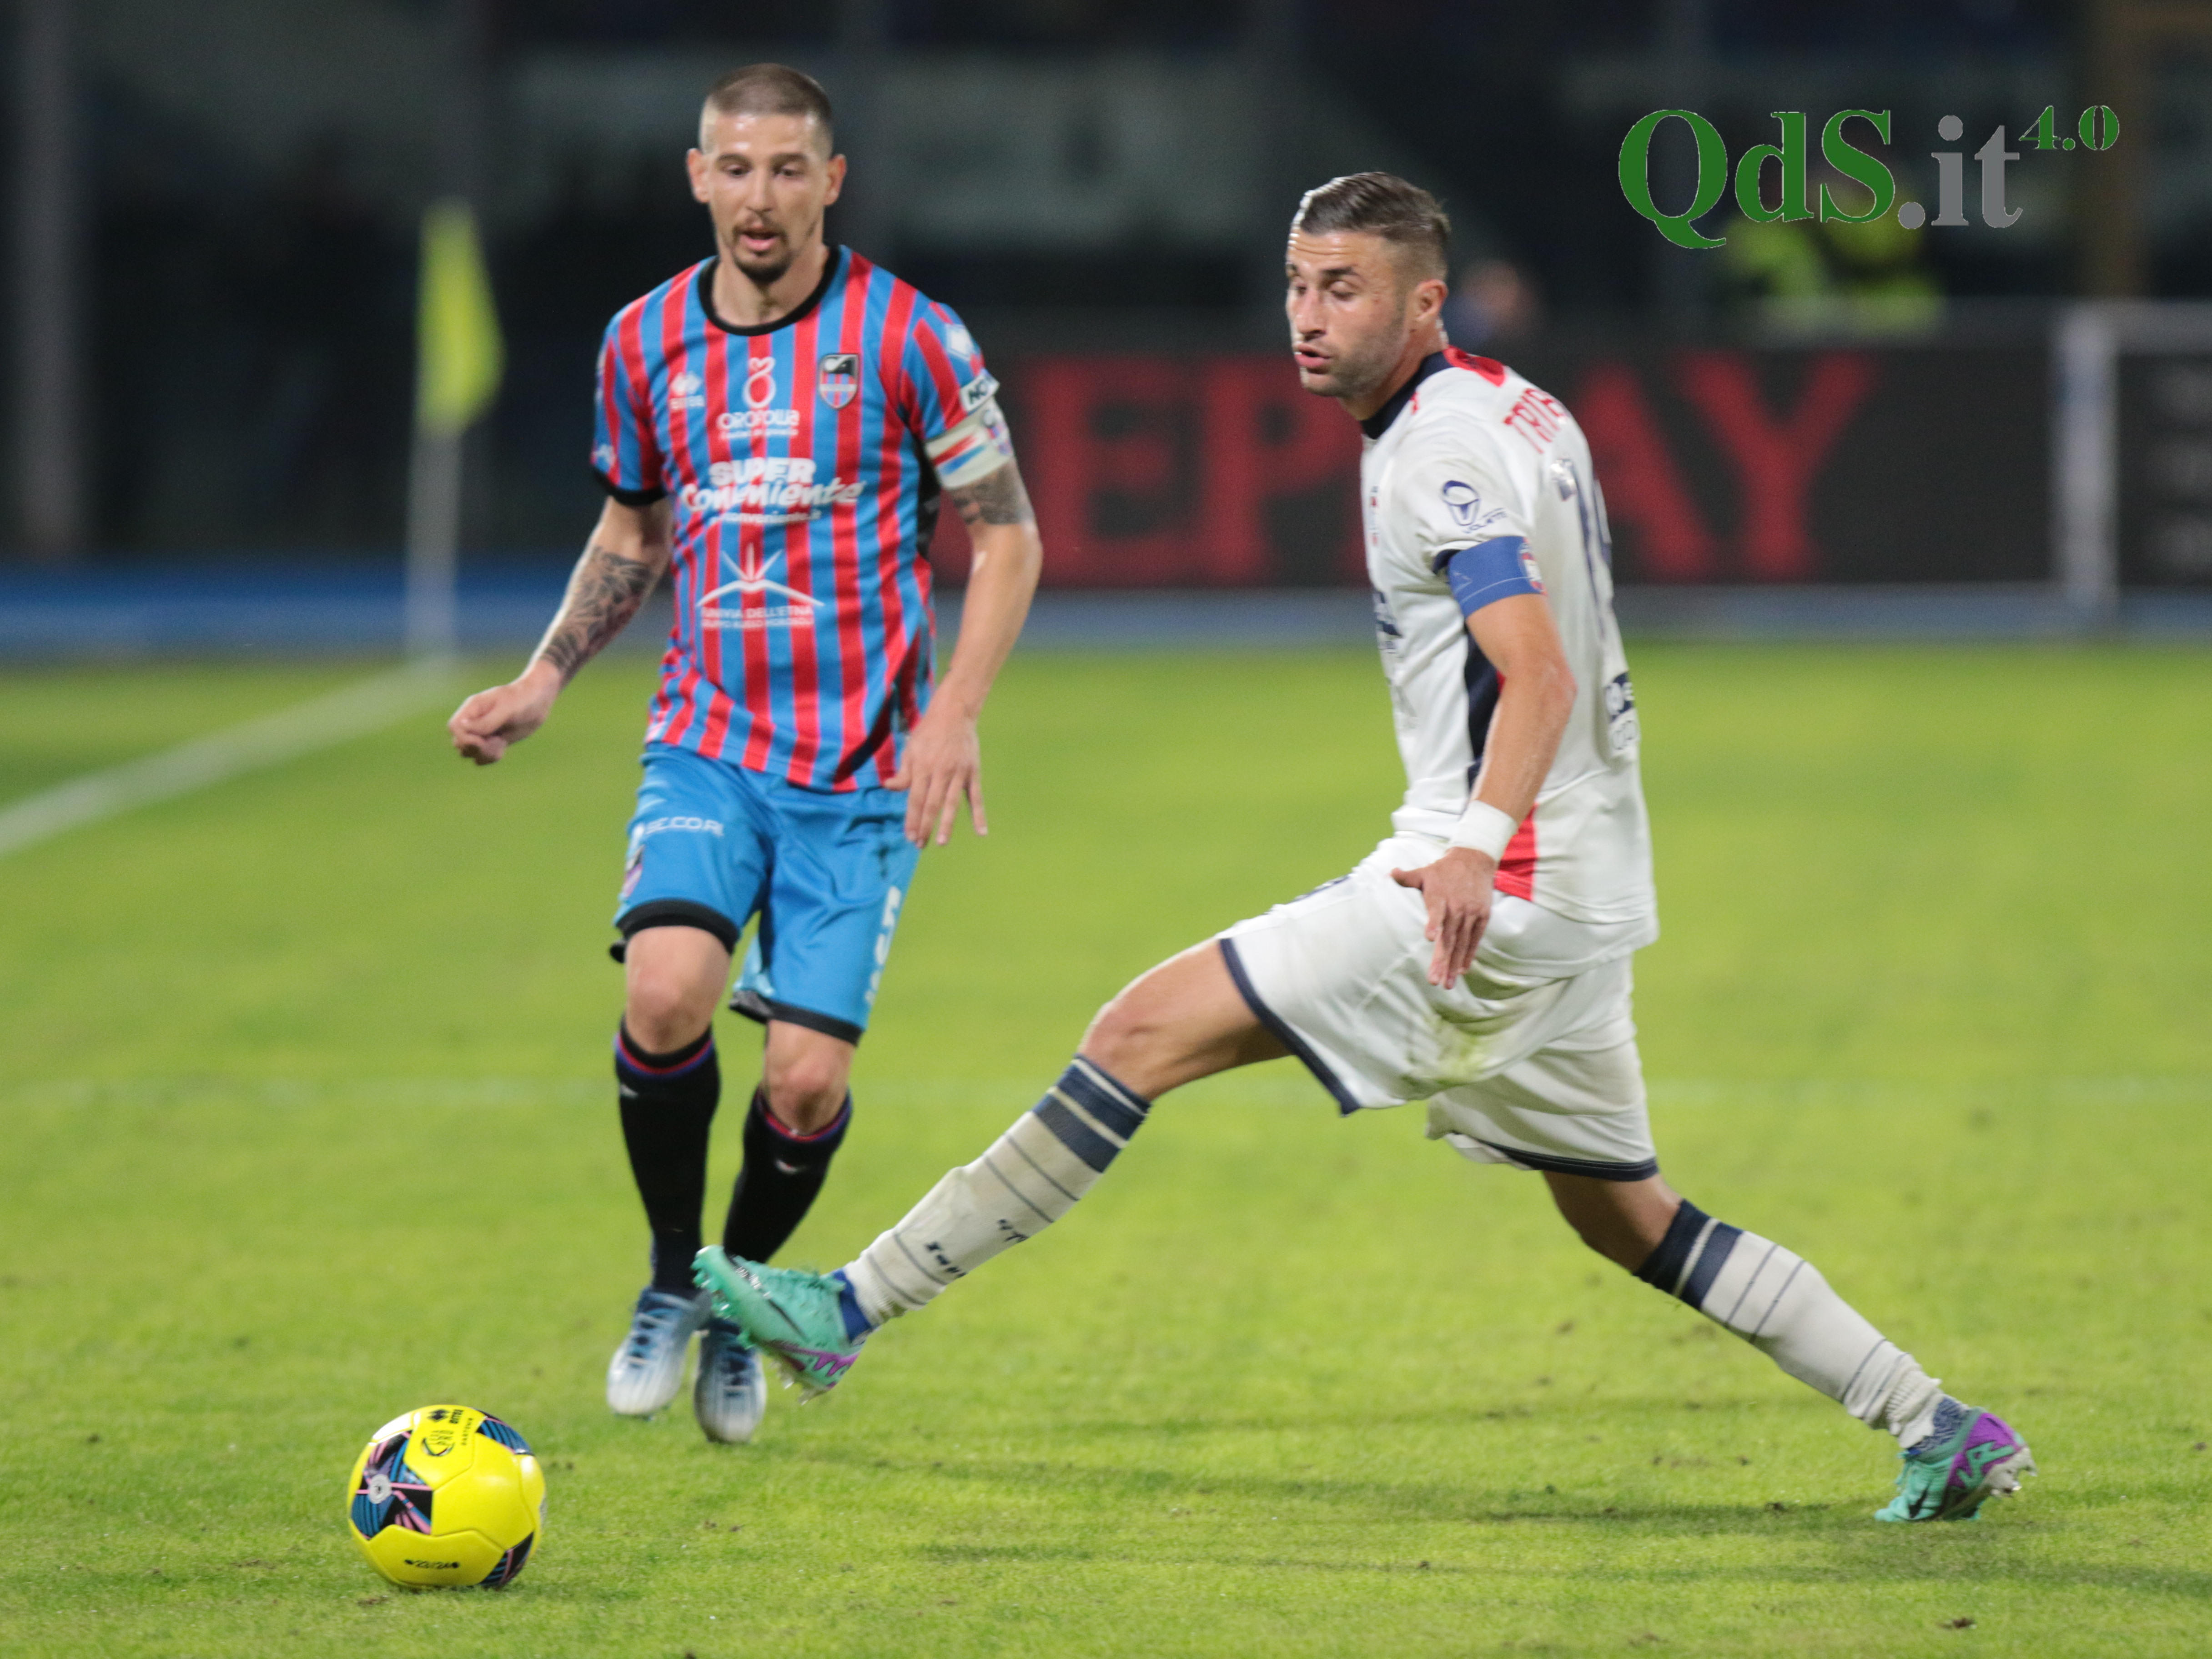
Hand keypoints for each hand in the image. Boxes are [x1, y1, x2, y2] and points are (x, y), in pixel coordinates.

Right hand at [449, 662, 561, 765]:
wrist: (539, 700)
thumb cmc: (523, 699)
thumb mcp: (507, 710)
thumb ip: (486, 721)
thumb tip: (463, 728)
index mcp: (473, 709)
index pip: (454, 727)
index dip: (465, 738)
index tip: (483, 739)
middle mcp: (474, 721)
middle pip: (459, 743)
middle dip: (476, 748)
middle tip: (496, 741)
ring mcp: (482, 732)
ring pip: (469, 752)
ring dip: (484, 753)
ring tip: (500, 742)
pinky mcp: (492, 741)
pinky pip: (481, 757)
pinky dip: (490, 757)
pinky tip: (503, 746)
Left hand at [886, 701, 984, 845]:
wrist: (954, 714)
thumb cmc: (928, 732)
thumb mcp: (911, 749)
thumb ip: (903, 772)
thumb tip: (889, 787)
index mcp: (922, 767)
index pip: (915, 799)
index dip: (912, 819)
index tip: (909, 836)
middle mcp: (940, 772)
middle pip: (931, 805)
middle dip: (925, 826)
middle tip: (920, 844)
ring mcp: (958, 773)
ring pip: (951, 804)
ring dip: (946, 825)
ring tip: (941, 842)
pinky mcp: (972, 773)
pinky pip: (976, 797)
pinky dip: (979, 815)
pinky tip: (981, 832)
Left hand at [1390, 847, 1496, 986]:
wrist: (1474, 859)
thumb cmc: (1443, 870)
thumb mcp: (1424, 872)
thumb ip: (1407, 877)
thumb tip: (1390, 873)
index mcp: (1440, 897)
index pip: (1437, 911)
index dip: (1433, 923)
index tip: (1429, 937)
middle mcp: (1457, 907)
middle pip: (1449, 937)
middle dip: (1441, 960)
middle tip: (1434, 981)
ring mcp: (1471, 913)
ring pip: (1461, 943)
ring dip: (1454, 964)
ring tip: (1448, 984)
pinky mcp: (1483, 916)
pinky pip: (1475, 939)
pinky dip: (1469, 955)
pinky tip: (1462, 971)